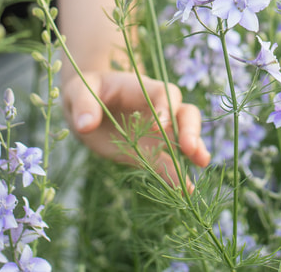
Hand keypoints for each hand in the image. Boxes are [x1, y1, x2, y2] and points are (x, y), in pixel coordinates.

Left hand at [61, 71, 209, 188]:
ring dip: (195, 148)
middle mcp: (156, 109)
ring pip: (185, 136)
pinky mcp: (149, 152)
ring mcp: (157, 132)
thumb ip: (84, 105)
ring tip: (202, 162)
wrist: (86, 107)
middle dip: (190, 129)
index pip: (163, 93)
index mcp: (141, 89)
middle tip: (191, 148)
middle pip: (184, 112)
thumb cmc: (85, 92)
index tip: (160, 127)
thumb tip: (85, 125)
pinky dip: (178, 176)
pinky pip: (168, 163)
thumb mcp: (78, 92)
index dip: (166, 108)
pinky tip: (188, 191)